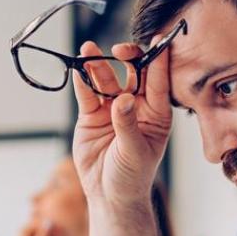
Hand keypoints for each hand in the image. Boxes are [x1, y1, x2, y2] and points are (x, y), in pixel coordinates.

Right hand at [71, 38, 172, 205]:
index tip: (159, 40)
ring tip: (88, 51)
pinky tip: (77, 68)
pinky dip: (81, 81)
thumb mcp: (135, 151)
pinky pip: (87, 93)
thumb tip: (123, 99)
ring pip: (106, 80)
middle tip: (119, 50)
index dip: (159, 59)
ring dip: (97, 65)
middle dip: (127, 58)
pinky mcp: (91, 115)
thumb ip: (128, 124)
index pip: (158, 81)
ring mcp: (112, 108)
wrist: (109, 195)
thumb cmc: (132, 176)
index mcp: (156, 113)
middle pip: (132, 73)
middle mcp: (135, 106)